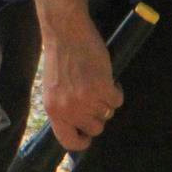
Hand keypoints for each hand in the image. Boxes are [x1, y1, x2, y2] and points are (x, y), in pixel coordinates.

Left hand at [40, 15, 122, 150]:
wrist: (65, 30)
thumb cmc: (60, 56)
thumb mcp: (53, 87)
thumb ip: (63, 107)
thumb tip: (79, 126)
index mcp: (53, 109)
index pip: (68, 141)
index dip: (81, 141)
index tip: (87, 134)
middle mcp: (69, 108)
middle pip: (95, 128)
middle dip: (97, 114)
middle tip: (93, 96)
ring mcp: (87, 100)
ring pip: (107, 113)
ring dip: (105, 99)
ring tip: (95, 81)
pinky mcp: (103, 88)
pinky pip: (117, 100)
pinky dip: (116, 89)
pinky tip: (106, 77)